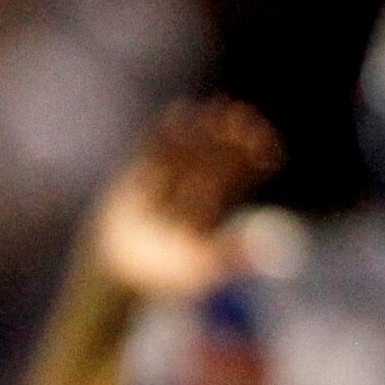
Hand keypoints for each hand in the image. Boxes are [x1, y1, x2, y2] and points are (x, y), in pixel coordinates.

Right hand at [89, 99, 280, 303]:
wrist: (114, 271)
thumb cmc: (161, 273)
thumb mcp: (198, 267)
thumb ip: (231, 256)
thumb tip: (270, 250)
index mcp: (218, 205)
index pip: (243, 169)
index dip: (253, 152)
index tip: (261, 141)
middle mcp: (195, 187)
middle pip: (219, 152)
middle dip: (229, 134)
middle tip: (237, 116)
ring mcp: (165, 178)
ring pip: (190, 145)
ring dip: (202, 127)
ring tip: (211, 111)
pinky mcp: (137, 173)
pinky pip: (154, 146)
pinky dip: (166, 131)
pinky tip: (177, 114)